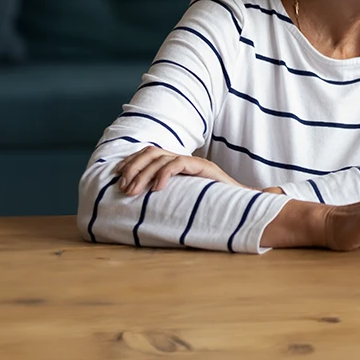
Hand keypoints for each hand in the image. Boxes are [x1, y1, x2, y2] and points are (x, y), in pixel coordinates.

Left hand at [116, 146, 240, 194]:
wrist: (243, 206)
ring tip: (134, 191)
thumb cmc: (211, 206)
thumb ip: (166, 198)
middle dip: (133, 168)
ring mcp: (194, 162)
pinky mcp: (203, 167)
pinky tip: (157, 189)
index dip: (131, 162)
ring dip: (143, 174)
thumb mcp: (182, 200)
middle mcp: (183, 159)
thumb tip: (141, 203)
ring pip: (161, 158)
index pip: (149, 154)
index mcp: (176, 164)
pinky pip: (179, 163)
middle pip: (151, 152)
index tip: (117, 176)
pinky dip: (164, 174)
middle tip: (123, 188)